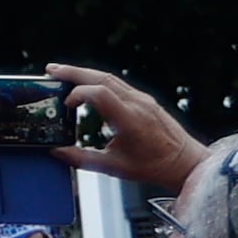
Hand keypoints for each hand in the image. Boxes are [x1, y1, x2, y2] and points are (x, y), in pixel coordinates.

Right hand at [44, 67, 204, 198]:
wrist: (187, 163)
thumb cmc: (154, 167)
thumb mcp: (115, 168)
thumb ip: (83, 159)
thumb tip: (57, 152)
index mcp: (130, 120)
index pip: (99, 93)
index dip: (78, 94)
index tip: (65, 104)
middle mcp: (138, 104)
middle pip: (102, 77)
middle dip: (73, 71)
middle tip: (50, 70)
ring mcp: (143, 99)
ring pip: (110, 77)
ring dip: (84, 73)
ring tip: (62, 73)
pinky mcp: (145, 100)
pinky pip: (118, 84)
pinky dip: (98, 80)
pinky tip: (86, 85)